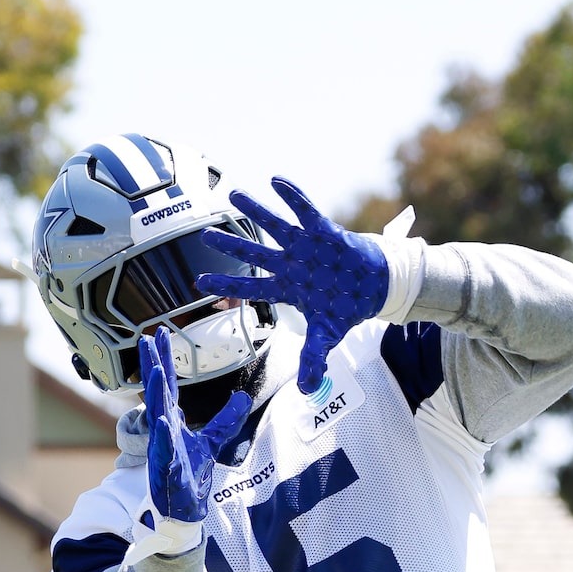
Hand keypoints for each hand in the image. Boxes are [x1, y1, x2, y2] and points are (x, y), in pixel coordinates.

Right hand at [140, 333, 251, 532]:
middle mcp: (164, 429)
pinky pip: (163, 447)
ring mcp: (163, 446)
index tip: (160, 333)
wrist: (184, 508)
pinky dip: (162, 434)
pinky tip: (160, 417)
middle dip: (152, 364)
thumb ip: (225, 420)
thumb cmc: (191, 473)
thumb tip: (242, 397)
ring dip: (155, 392)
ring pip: (157, 414)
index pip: (168, 384)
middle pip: (158, 391)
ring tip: (154, 370)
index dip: (165, 358)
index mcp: (172, 420)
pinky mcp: (165, 467)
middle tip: (147, 338)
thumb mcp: (212, 442)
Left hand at [195, 177, 391, 394]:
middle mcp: (290, 264)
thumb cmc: (345, 307)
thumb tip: (308, 391)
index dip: (226, 283)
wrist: (373, 287)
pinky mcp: (324, 232)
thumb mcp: (327, 336)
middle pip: (255, 254)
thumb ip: (315, 359)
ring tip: (233, 194)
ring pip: (274, 226)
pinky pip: (306, 211)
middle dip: (231, 245)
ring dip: (255, 210)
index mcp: (287, 288)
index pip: (251, 287)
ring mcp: (305, 246)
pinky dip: (293, 196)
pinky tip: (276, 180)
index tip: (199, 280)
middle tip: (206, 234)